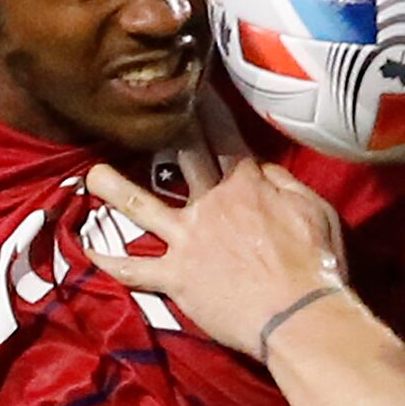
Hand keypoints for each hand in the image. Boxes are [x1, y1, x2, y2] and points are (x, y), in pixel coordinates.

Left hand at [84, 96, 346, 357]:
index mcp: (247, 185)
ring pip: (141, 205)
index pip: (226, 138)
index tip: (198, 90)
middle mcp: (210, 204)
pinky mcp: (176, 276)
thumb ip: (286, 184)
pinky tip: (87, 251)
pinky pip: (135, 268)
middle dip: (166, 129)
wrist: (298, 314)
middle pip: (182, 157)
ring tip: (92, 174)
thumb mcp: (316, 211)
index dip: (212, 111)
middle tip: (145, 106)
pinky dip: (110, 261)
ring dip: (115, 187)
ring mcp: (188, 240)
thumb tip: (265, 169)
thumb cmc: (317, 264)